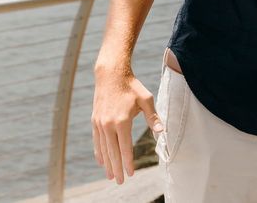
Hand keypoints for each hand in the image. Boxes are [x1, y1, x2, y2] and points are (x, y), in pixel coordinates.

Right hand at [91, 67, 161, 183]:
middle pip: (113, 152)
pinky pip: (97, 141)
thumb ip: (152, 117)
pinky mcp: (95, 121)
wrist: (111, 75)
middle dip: (117, 168)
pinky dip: (99, 153)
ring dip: (108, 164)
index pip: (125, 147)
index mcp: (122, 121)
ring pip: (103, 148)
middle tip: (121, 181)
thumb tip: (161, 132)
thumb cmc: (132, 87)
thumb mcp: (146, 99)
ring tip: (111, 176)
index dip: (128, 162)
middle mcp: (108, 124)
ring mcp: (99, 123)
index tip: (131, 173)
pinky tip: (102, 162)